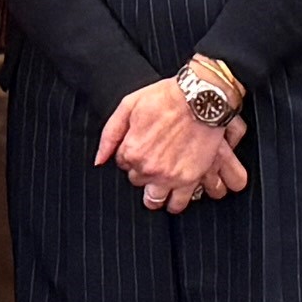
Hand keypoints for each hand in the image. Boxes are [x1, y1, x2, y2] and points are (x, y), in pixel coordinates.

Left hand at [95, 77, 239, 212]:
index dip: (131, 155)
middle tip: (154, 159)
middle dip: (143, 172)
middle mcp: (148, 167)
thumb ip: (110, 134)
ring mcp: (169, 176)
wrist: (202, 99)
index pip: (123, 164)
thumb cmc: (167, 97)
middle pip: (137, 181)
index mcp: (131, 150)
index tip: (142, 147)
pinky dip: (175, 202)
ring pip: (154, 199)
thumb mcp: (129, 105)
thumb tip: (99, 160)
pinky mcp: (189, 179)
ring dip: (155, 194)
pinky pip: (178, 204)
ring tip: (160, 186)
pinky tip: (174, 196)